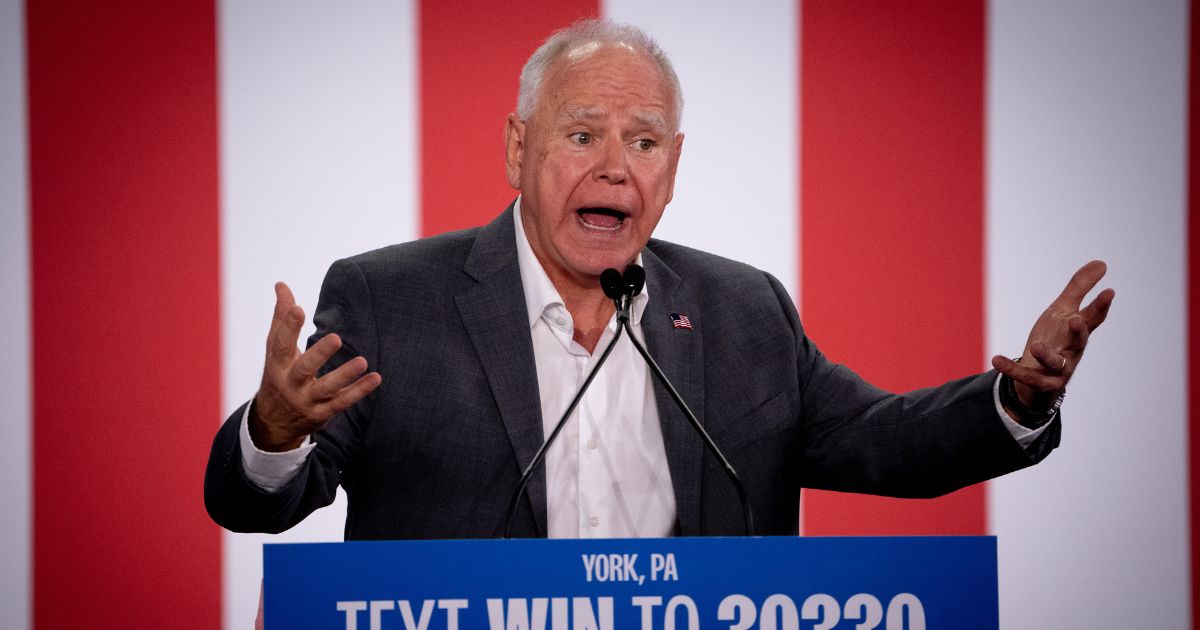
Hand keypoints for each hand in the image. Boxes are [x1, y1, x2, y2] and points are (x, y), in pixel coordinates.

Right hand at [250, 282, 381, 451]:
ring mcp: (307, 400)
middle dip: (319, 354)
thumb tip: (281, 284)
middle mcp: (290, 383)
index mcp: (277, 364)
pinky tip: (375, 378)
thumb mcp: (275, 349)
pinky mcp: (322, 412)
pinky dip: (359, 391)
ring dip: (345, 375)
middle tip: (336, 337)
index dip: (287, 326)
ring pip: (327, 388)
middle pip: (303, 368)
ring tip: (362, 361)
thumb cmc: (278, 374)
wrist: (273, 422)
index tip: (297, 308)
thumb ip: (281, 317)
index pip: (280, 344)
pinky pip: (342, 402)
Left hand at [991, 260, 1114, 415]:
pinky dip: (1011, 369)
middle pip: (1078, 342)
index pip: (1093, 318)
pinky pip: (1025, 376)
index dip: (1101, 306)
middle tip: (1076, 319)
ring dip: (1046, 355)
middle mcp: (1071, 351)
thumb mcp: (1063, 311)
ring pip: (1054, 363)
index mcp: (1077, 333)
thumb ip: (1079, 288)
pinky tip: (996, 359)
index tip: (1110, 291)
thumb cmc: (1055, 340)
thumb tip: (1102, 263)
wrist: (1040, 379)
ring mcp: (1057, 370)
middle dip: (1079, 331)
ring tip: (1035, 345)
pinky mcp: (1040, 383)